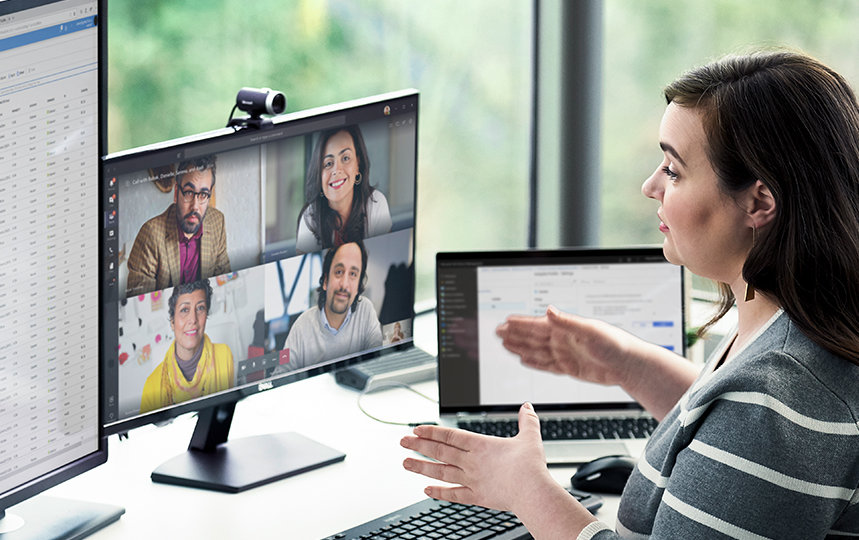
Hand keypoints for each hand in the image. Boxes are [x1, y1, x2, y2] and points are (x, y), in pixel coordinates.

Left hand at [400, 403, 555, 512]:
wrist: (532, 492)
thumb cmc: (531, 466)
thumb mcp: (530, 437)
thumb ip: (527, 421)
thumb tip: (527, 407)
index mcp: (481, 445)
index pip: (449, 435)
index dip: (431, 431)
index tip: (417, 429)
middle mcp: (471, 461)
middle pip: (440, 451)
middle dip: (419, 445)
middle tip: (402, 442)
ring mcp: (472, 479)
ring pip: (441, 472)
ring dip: (422, 467)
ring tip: (405, 463)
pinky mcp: (477, 496)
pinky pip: (453, 494)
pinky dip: (439, 492)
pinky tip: (426, 490)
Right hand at [496, 305, 639, 387]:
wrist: (629, 365)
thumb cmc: (615, 344)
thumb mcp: (590, 330)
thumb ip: (567, 322)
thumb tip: (548, 310)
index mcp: (565, 329)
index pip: (537, 325)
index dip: (520, 324)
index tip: (505, 321)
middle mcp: (562, 340)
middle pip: (533, 337)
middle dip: (515, 334)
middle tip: (498, 331)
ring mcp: (565, 354)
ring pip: (536, 351)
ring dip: (520, 347)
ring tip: (505, 344)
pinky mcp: (570, 368)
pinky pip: (546, 365)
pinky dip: (534, 362)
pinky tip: (524, 359)